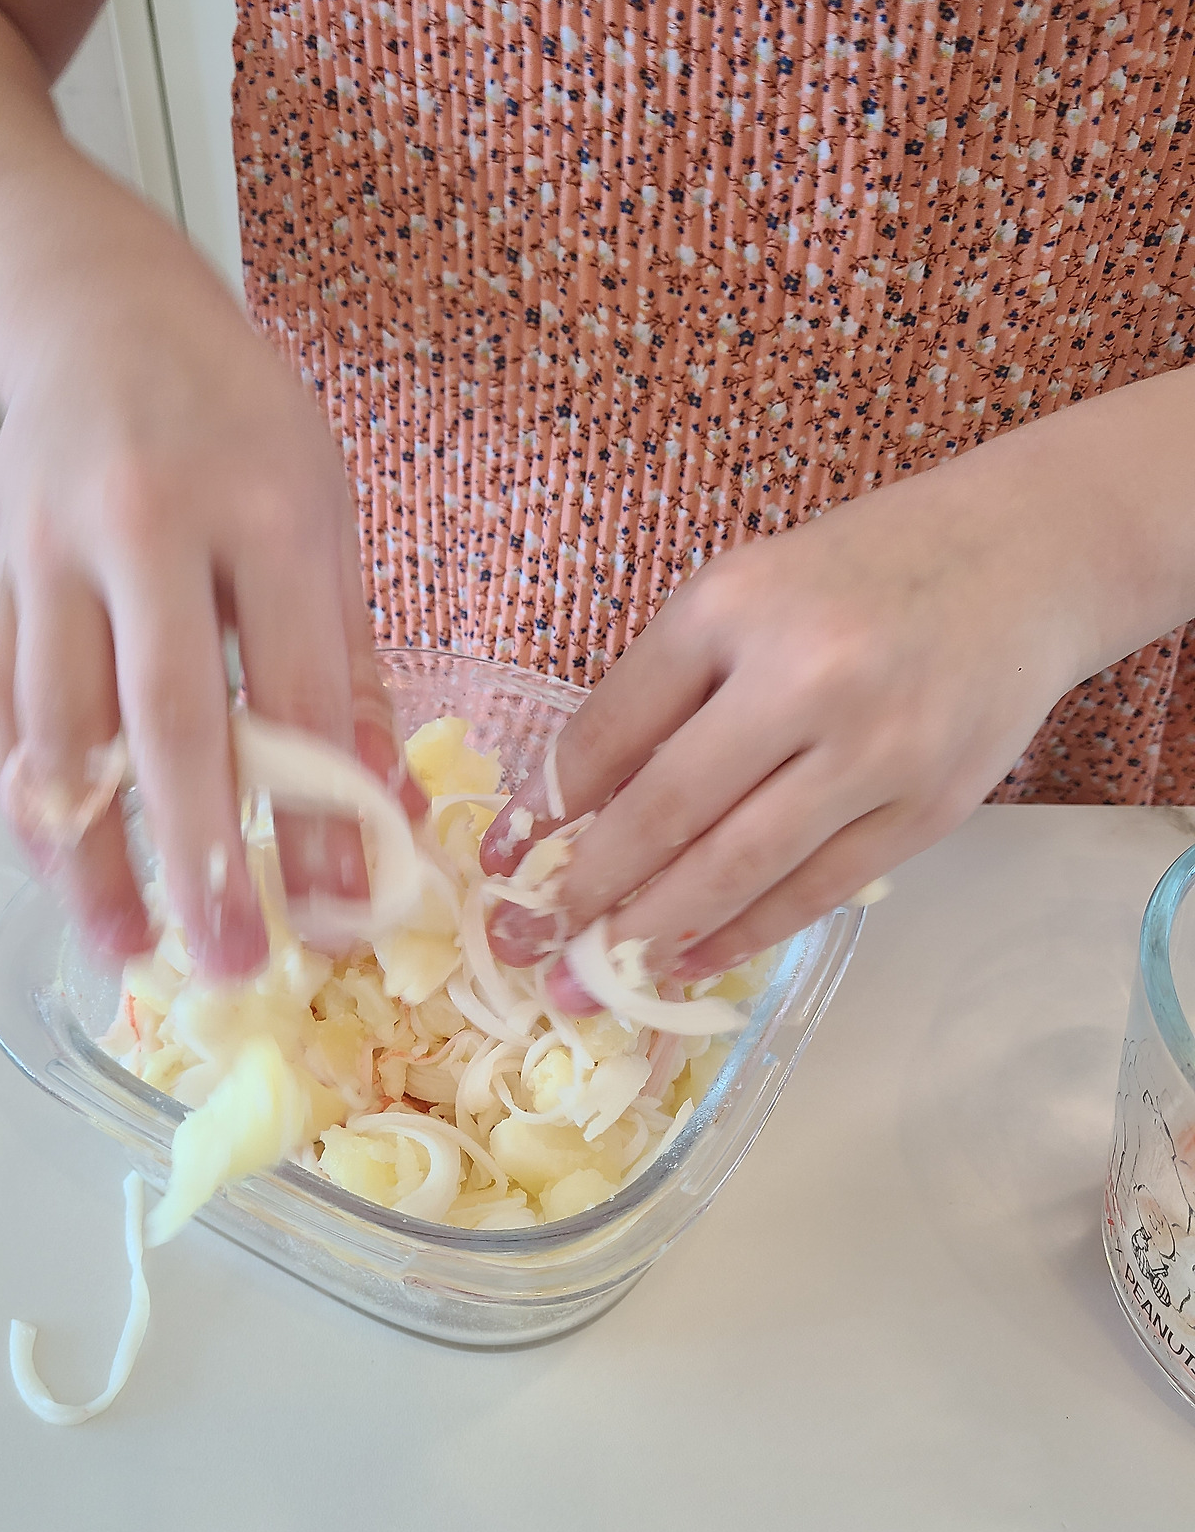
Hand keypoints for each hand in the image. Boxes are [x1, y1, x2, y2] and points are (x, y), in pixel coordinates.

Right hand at [0, 272, 420, 978]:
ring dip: (92, 850)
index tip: (339, 911)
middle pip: (168, 718)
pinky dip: (31, 794)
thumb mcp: (326, 515)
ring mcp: (52, 552)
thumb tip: (379, 801)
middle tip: (228, 960)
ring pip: (61, 726)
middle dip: (198, 854)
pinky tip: (61, 862)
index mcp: (265, 510)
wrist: (99, 315)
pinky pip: (0, 705)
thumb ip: (348, 662)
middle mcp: (147, 528)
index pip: (296, 693)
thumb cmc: (236, 421)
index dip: (318, 816)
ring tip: (127, 943)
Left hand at [482, 447, 1084, 1008]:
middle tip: (535, 944)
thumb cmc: (858, 575)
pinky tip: (694, 956)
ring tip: (600, 970)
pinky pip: (819, 891)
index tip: (507, 861)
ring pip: (742, 867)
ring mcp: (878, 750)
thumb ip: (664, 689)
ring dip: (657, 929)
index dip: (550, 807)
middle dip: (590, 888)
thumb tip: (579, 809)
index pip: (613, 727)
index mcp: (734, 607)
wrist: (1023, 561)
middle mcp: (806, 677)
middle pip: (669, 811)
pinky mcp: (932, 808)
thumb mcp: (741, 593)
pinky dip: (747, 932)